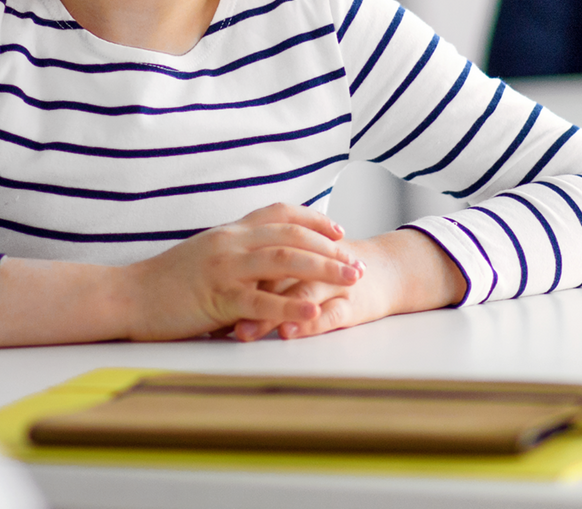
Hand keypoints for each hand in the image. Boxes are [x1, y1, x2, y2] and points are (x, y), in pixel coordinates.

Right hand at [117, 203, 364, 340]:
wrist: (126, 295)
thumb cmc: (163, 283)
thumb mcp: (203, 256)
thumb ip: (233, 254)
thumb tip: (262, 261)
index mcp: (229, 231)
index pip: (279, 213)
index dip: (312, 219)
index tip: (338, 229)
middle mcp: (230, 242)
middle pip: (291, 236)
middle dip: (330, 248)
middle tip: (358, 262)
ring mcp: (224, 267)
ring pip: (284, 260)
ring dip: (323, 269)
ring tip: (352, 280)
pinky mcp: (217, 296)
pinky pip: (261, 299)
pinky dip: (290, 305)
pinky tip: (314, 312)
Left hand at [230, 228, 467, 341]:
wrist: (385, 270)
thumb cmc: (328, 271)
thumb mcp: (293, 267)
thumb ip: (261, 273)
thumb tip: (211, 292)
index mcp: (289, 249)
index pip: (253, 261)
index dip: (224, 279)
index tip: (196, 300)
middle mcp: (308, 263)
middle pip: (270, 275)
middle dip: (239, 297)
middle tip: (207, 315)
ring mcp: (330, 282)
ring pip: (297, 293)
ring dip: (269, 312)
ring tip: (244, 330)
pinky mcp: (352, 302)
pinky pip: (329, 312)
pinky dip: (307, 322)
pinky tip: (290, 332)